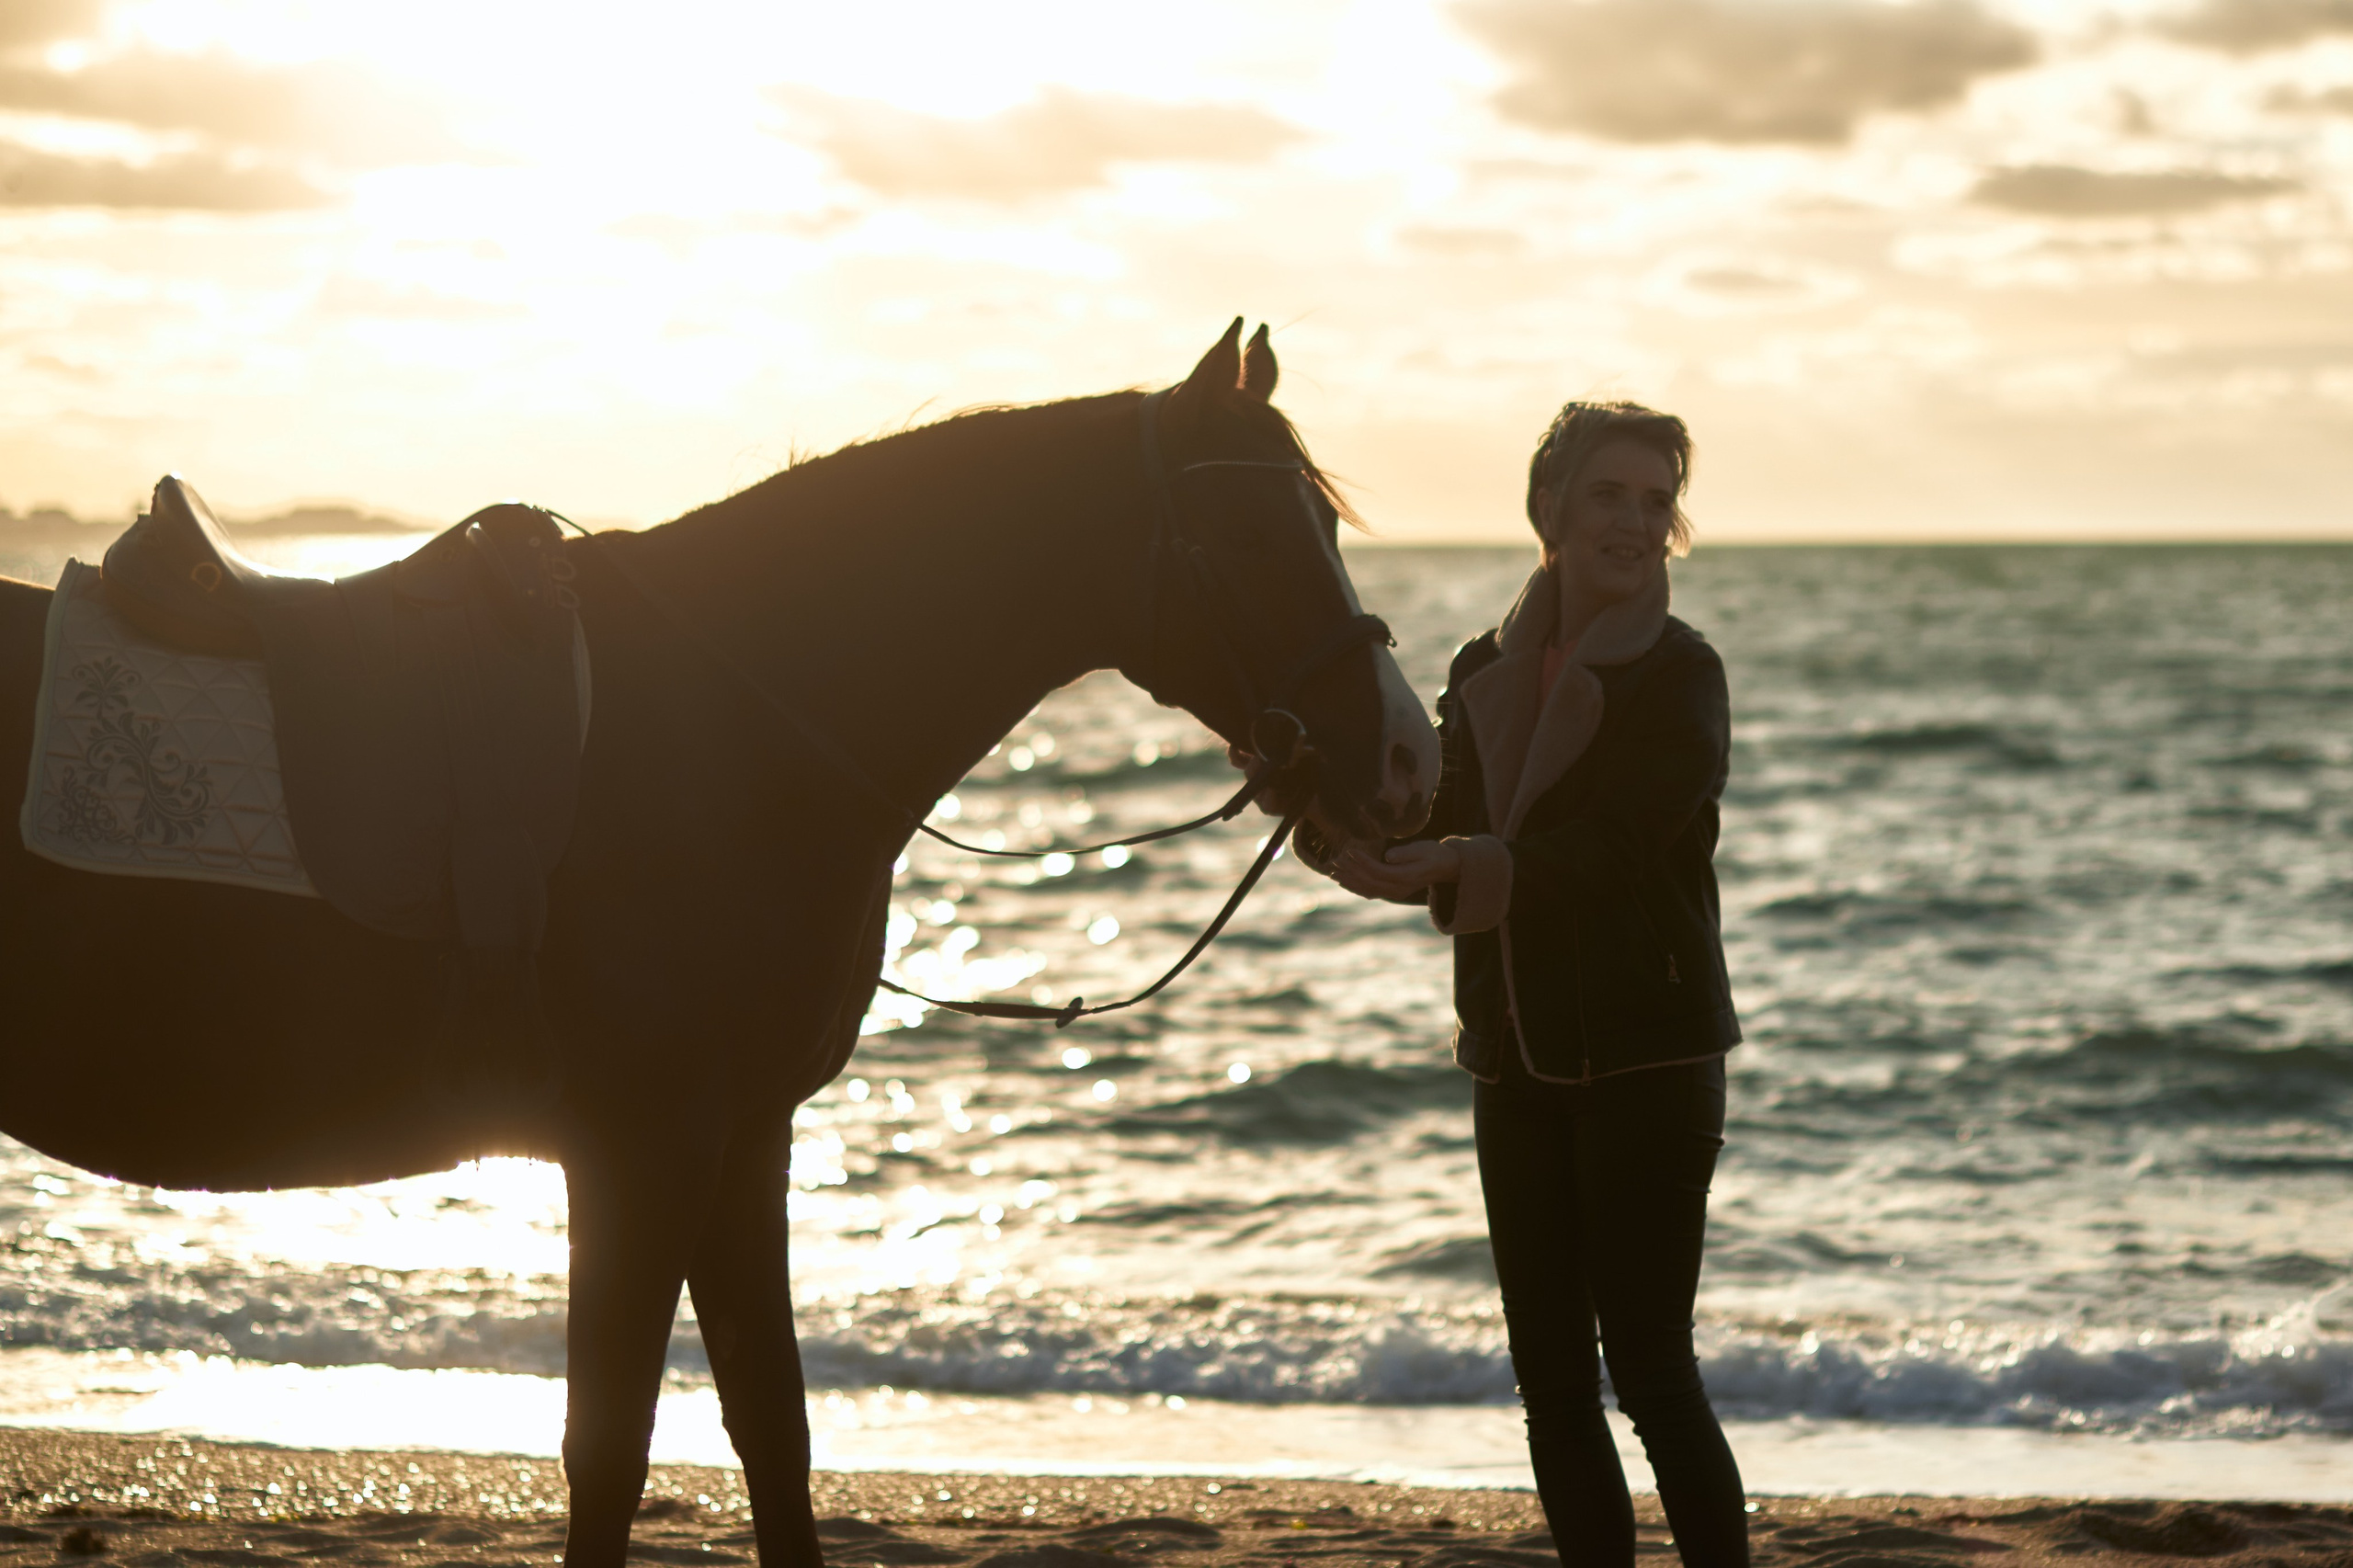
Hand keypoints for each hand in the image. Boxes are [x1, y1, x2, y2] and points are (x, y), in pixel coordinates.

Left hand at [1332, 839, 1460, 900]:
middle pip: (1368, 882)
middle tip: (1334, 861)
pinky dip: (1355, 888)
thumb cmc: (1434, 854)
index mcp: (1405, 877)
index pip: (1377, 871)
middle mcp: (1398, 889)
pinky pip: (1370, 893)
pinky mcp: (1393, 892)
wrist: (1446, 867)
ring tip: (1332, 873)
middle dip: (1350, 872)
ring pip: (1367, 890)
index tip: (1349, 851)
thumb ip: (1406, 853)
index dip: (1362, 862)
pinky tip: (1344, 883)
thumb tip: (1389, 857)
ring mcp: (1395, 893)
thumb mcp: (1424, 849)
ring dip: (1349, 881)